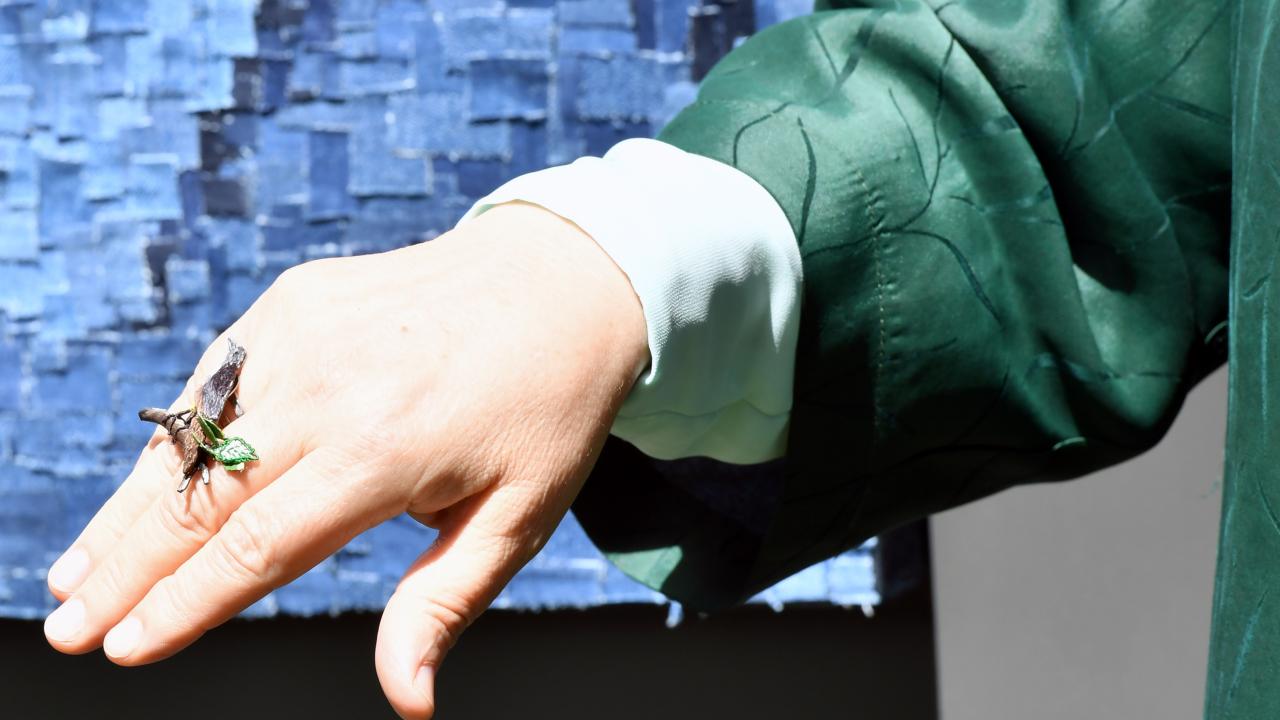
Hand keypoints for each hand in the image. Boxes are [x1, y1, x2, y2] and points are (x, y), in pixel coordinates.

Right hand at [42, 201, 648, 718]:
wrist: (559, 282)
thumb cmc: (544, 411)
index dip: (185, 605)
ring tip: (74, 572)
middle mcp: (329, 387)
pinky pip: (215, 381)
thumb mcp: (519, 516)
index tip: (124, 649)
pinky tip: (142, 489)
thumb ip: (444, 604)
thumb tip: (406, 704)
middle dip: (126, 568)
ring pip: (190, 438)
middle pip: (201, 497)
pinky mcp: (296, 302)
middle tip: (67, 627)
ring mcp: (304, 333)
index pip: (258, 547)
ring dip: (129, 508)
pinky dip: (172, 441)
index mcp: (384, 451)